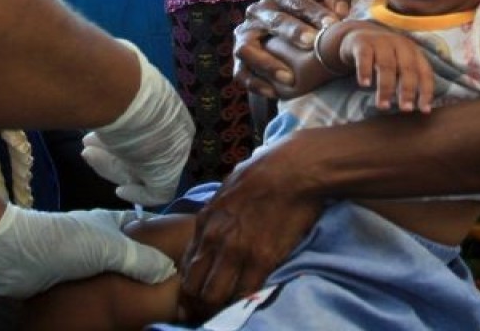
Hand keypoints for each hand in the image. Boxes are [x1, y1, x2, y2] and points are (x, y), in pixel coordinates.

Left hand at [0, 205, 175, 297]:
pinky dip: (108, 299)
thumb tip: (169, 274)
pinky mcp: (71, 281)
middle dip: (148, 272)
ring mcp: (86, 261)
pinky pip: (97, 291)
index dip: (165, 244)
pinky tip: (121, 311)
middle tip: (169, 293)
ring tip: (150, 306)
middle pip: (132, 257)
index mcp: (114, 224)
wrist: (15, 256)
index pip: (147, 232)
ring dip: (128, 288)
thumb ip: (142, 260)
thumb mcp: (111, 248)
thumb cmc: (66, 242)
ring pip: (115, 276)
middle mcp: (102, 240)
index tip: (183, 264)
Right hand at [82, 40, 193, 205]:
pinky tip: (121, 189)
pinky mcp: (167, 175)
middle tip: (87, 144)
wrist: (124, 95)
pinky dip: (138, 193)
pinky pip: (157, 193)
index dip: (127, 135)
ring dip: (113, 163)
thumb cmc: (118, 82)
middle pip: (145, 150)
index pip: (152, 131)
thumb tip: (94, 64)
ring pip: (143, 168)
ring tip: (88, 152)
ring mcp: (174, 154)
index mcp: (172, 110)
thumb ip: (116, 86)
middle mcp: (177, 133)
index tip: (104, 136)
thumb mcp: (121, 82)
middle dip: (114, 149)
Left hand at [179, 150, 322, 317]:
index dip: (190, 287)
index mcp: (205, 222)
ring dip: (218, 307)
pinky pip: (246, 292)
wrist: (293, 170)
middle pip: (195, 287)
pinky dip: (244, 300)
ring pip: (216, 296)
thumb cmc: (263, 171)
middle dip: (198, 303)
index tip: (198, 295)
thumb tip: (214, 225)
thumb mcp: (227, 189)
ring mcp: (237, 252)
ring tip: (225, 311)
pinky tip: (247, 300)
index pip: (187, 268)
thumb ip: (217, 213)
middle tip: (207, 310)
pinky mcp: (262, 259)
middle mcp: (214, 240)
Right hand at [233, 0, 352, 99]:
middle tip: (312, 44)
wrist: (298, 32)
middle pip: (273, 21)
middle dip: (292, 32)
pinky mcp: (241, 59)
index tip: (333, 24)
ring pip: (247, 49)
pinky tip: (274, 93)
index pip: (293, 1)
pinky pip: (241, 73)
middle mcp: (257, 12)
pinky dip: (255, 84)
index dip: (313, 12)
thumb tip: (340, 11)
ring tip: (290, 78)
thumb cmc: (316, 11)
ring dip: (267, 63)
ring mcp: (245, 36)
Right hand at [337, 22, 435, 112]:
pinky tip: (364, 85)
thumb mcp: (399, 65)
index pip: (425, 72)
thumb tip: (419, 109)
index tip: (424, 110)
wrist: (359, 37)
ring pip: (386, 65)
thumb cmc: (384, 58)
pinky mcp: (362, 42)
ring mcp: (381, 41)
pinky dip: (365, 71)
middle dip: (407, 91)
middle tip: (406, 109)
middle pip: (407, 68)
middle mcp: (400, 44)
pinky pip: (364, 57)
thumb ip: (408, 81)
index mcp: (413, 51)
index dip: (426, 91)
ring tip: (383, 105)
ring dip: (386, 87)